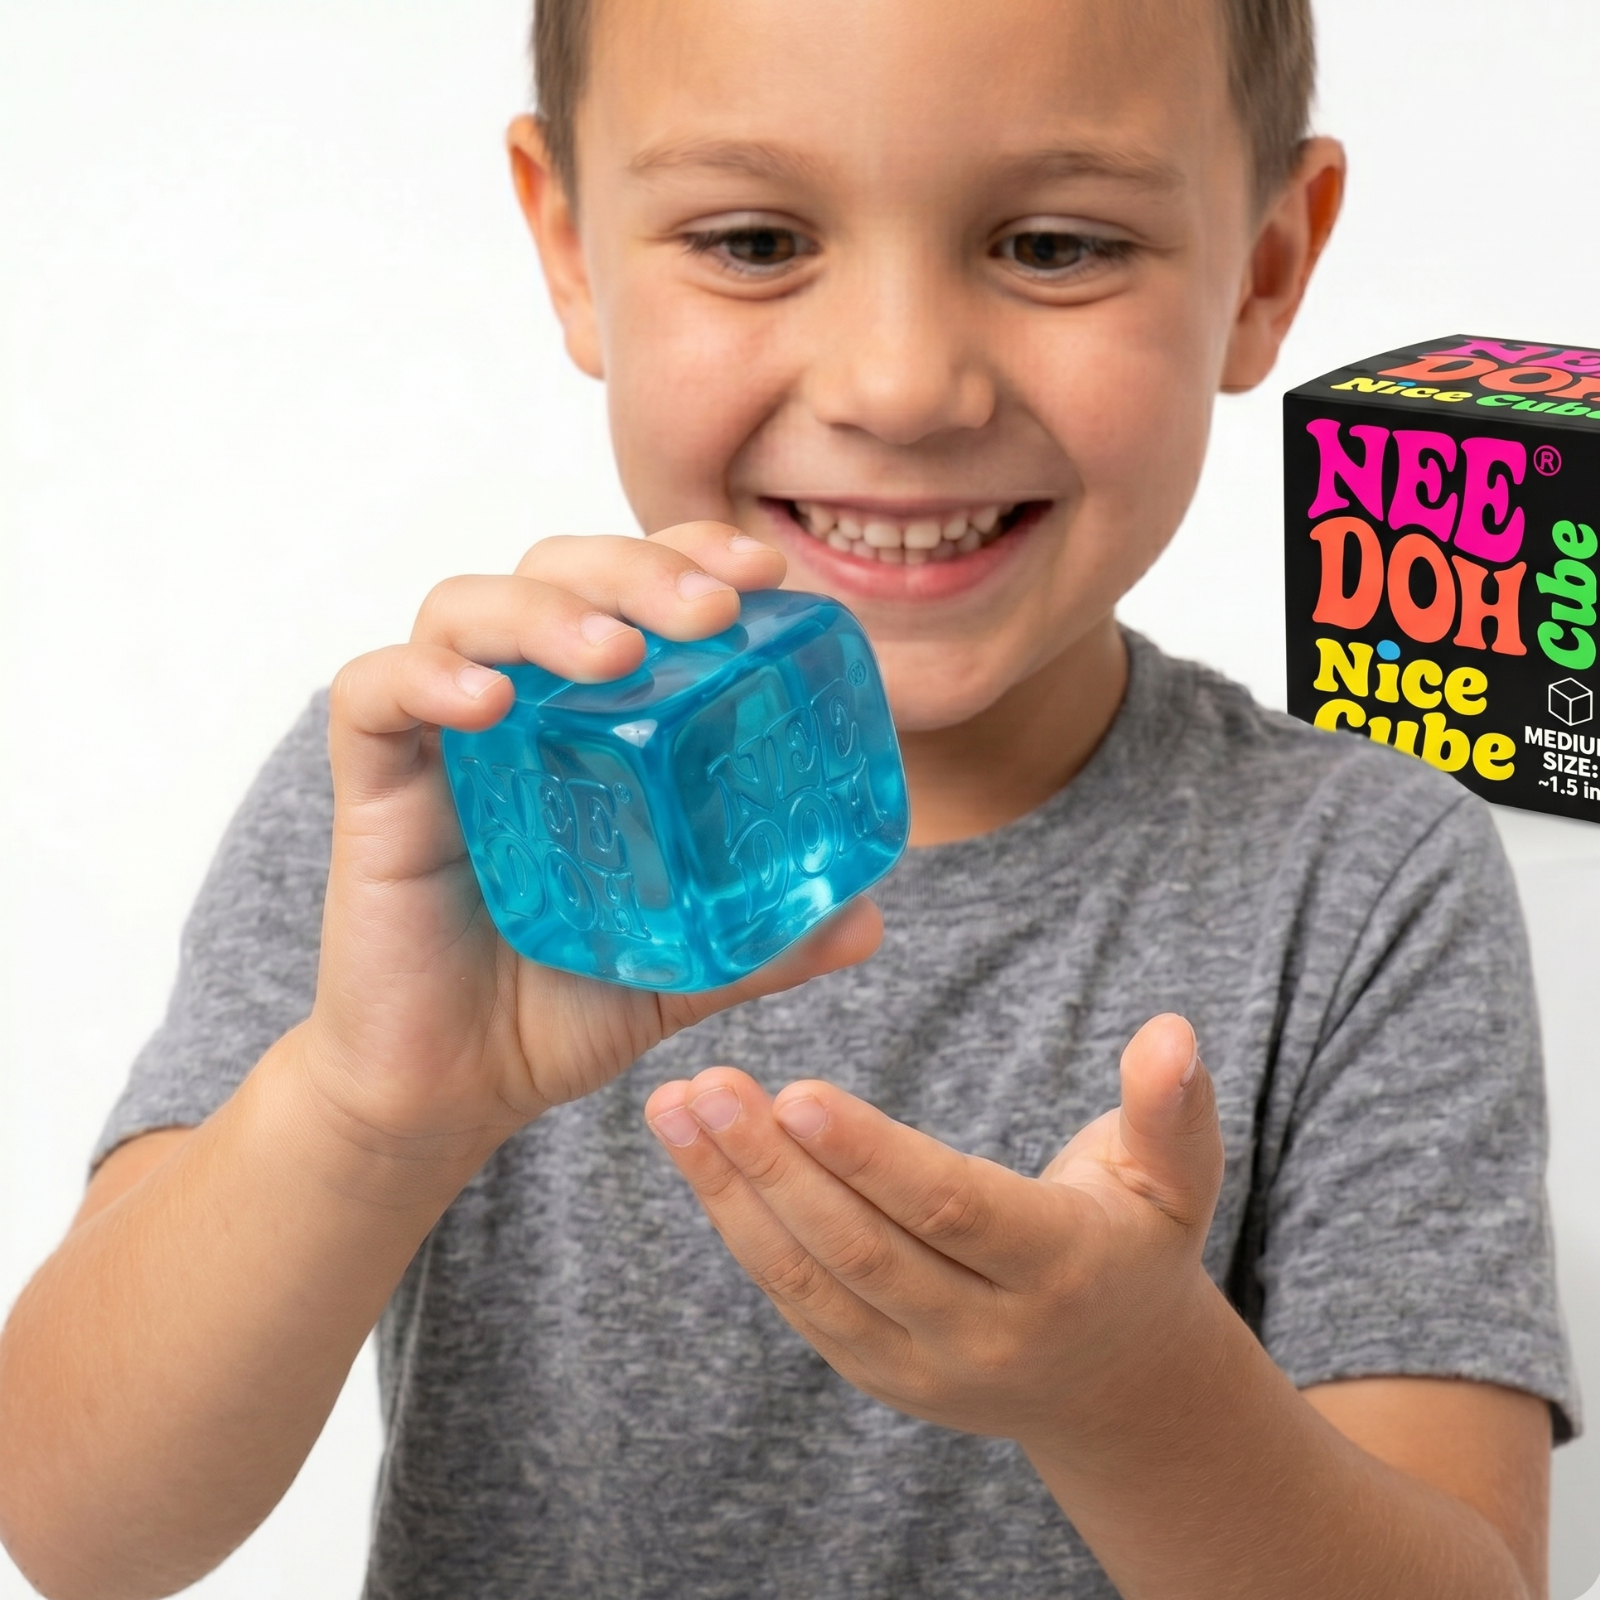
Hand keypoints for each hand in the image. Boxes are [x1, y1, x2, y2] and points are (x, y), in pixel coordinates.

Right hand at [302, 523, 881, 1169]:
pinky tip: (490, 701)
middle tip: (712, 610)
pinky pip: (374, 695)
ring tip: (616, 654)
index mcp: (591, 723)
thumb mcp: (684, 967)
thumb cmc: (558, 1007)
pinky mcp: (372, 786)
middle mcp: (517, 708)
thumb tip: (869, 920)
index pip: (632, 591)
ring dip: (546, 611)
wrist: (453, 1092)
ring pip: (466, 609)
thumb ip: (768, 940)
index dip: (689, 555)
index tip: (763, 574)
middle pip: (556, 572)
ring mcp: (440, 740)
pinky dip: (427, 677)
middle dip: (635, 567)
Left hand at [643, 1014, 1223, 1450]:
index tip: (796, 1090)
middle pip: (861, 1248)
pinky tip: (701, 1165)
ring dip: (733, 1194)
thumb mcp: (1175, 1180)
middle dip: (772, 1166)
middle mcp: (985, 1333)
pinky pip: (797, 1304)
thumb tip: (1171, 1031)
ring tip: (676, 1112)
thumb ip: (1170, 1109)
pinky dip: (743, 1232)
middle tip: (704, 1087)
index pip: (949, 1209)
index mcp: (1058, 1269)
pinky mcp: (876, 1374)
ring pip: (812, 1280)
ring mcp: (922, 1366)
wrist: (1115, 1384)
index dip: (870, 1156)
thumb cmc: (1134, 1247)